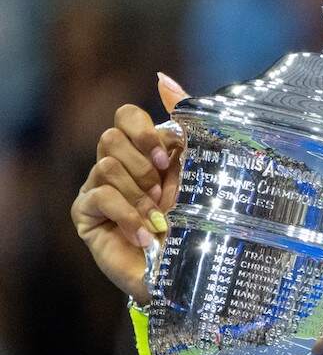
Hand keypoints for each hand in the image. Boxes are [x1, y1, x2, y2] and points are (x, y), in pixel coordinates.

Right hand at [70, 73, 188, 303]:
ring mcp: (100, 189)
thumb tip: (163, 80)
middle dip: (142, 166)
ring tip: (157, 219)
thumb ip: (188, 124)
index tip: (166, 159)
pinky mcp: (87, 214)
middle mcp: (121, 166)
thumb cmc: (203, 225)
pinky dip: (128, 215)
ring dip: (138, 194)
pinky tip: (146, 236)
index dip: (143, 131)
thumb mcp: (203, 170)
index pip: (126, 115)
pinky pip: (98, 194)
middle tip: (162, 193)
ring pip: (106, 164)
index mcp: (147, 151)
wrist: (194, 274)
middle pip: (111, 136)